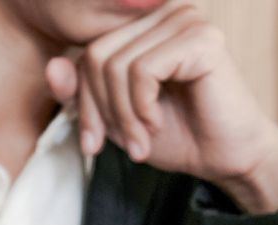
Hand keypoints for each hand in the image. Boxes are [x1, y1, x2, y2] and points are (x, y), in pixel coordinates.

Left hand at [45, 1, 277, 213]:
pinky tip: (157, 124)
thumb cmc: (178, 135)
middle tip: (125, 146)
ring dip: (123, 116)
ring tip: (142, 142)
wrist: (226, 158)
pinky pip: (142, 70)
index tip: (93, 144)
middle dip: (102, 112)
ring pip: (116, 65)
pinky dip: (141, 108)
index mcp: (143, 25)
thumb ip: (83, 94)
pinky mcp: (200, 38)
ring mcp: (184, 19)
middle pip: (96, 56)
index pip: (87, 53)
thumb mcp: (116, 119)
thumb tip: (51, 66)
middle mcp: (164, 12)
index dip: (82, 103)